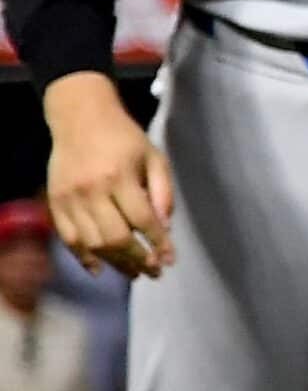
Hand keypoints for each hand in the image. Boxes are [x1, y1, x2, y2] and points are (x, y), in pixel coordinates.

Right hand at [44, 75, 174, 277]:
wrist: (81, 118)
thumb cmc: (124, 138)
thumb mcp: (154, 157)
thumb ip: (162, 192)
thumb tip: (164, 229)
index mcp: (120, 176)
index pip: (143, 219)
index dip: (158, 243)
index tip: (170, 260)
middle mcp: (92, 191)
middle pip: (116, 237)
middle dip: (138, 259)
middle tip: (153, 271)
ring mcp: (70, 199)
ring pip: (92, 243)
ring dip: (115, 263)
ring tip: (134, 272)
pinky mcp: (55, 204)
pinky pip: (69, 239)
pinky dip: (84, 258)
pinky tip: (100, 269)